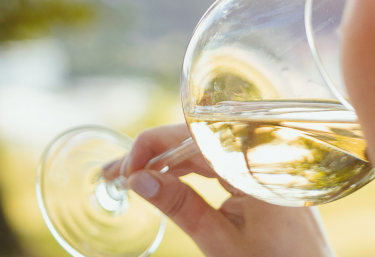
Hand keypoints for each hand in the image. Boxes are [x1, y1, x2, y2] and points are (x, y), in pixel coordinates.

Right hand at [102, 124, 336, 256]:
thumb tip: (137, 180)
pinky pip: (218, 159)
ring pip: (203, 147)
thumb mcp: (221, 242)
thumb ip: (180, 206)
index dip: (153, 146)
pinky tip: (164, 179)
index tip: (125, 171)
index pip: (194, 133)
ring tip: (130, 178)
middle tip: (114, 175)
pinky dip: (188, 169)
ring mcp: (260, 160)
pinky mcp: (258, 172)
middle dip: (153, 154)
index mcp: (255, 161)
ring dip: (166, 160)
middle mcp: (261, 150)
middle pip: (196, 137)